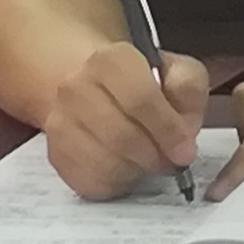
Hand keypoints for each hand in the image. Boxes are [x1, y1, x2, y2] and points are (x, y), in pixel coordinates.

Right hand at [42, 40, 207, 201]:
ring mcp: (59, 122)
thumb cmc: (144, 82)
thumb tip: (184, 132)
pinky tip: (129, 168)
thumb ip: (188, 91)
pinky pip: (90, 180)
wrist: (94, 89)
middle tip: (172, 162)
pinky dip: (118, 182)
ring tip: (151, 162)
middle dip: (155, 156)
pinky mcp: (55, 154)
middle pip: (121, 136)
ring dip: (137, 170)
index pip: (140, 99)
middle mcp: (76, 88)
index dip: (168, 130)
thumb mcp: (177, 70)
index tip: (185, 152)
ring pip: (104, 163)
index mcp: (111, 60)